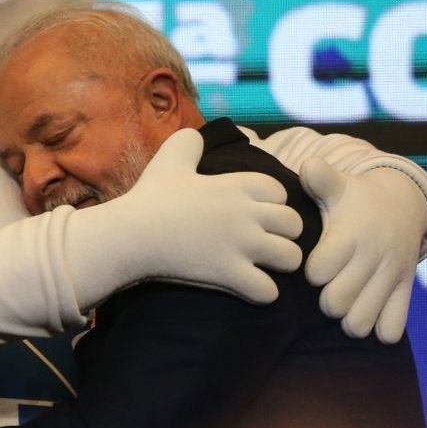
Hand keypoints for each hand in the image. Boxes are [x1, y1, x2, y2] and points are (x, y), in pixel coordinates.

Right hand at [68, 127, 303, 306]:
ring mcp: (240, 245)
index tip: (254, 213)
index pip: (281, 192)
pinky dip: (262, 292)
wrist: (131, 234)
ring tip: (262, 266)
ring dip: (280, 264)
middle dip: (284, 234)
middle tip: (264, 242)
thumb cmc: (150, 197)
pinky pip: (269, 291)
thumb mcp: (169, 158)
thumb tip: (197, 135)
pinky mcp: (230, 274)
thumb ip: (188, 141)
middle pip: (295, 225)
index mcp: (236, 184)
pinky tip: (248, 286)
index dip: (272, 203)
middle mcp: (246, 213)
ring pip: (291, 258)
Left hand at [300, 160, 426, 342]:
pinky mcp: (405, 291)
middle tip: (325, 288)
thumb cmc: (355, 200)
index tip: (311, 265)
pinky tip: (366, 312)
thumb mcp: (339, 185)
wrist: (402, 206)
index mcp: (351, 235)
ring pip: (360, 322)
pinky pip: (392, 329)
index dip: (310, 273)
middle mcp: (373, 258)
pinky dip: (376, 328)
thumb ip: (320, 178)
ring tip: (343, 303)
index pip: (318, 271)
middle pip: (335, 303)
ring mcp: (391, 278)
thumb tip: (308, 165)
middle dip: (324, 300)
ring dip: (347, 318)